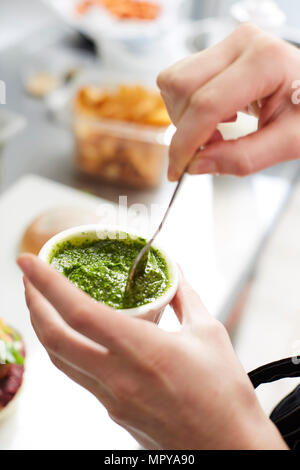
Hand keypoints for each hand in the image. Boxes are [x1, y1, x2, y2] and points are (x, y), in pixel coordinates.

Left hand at [18, 254, 286, 448]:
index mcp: (144, 352)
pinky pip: (80, 376)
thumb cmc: (225, 393)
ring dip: (45, 328)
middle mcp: (119, 378)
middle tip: (29, 278)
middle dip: (33, 303)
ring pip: (61, 360)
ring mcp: (112, 400)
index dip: (47, 283)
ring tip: (43, 303)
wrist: (229, 448)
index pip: (80, 313)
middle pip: (55, 339)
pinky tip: (76, 336)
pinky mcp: (114, 412)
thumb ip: (185, 296)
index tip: (27, 261)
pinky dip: (68, 350)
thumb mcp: (209, 333)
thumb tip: (175, 271)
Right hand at [157, 23, 299, 180]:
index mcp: (265, 61)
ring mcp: (228, 44)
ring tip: (218, 130)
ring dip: (185, 118)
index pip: (206, 104)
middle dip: (186, 128)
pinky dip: (188, 107)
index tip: (179, 169)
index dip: (186, 143)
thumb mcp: (289, 142)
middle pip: (182, 88)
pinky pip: (180, 80)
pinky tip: (217, 115)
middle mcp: (242, 43)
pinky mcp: (219, 51)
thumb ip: (244, 158)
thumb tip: (196, 165)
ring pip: (175, 83)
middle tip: (213, 147)